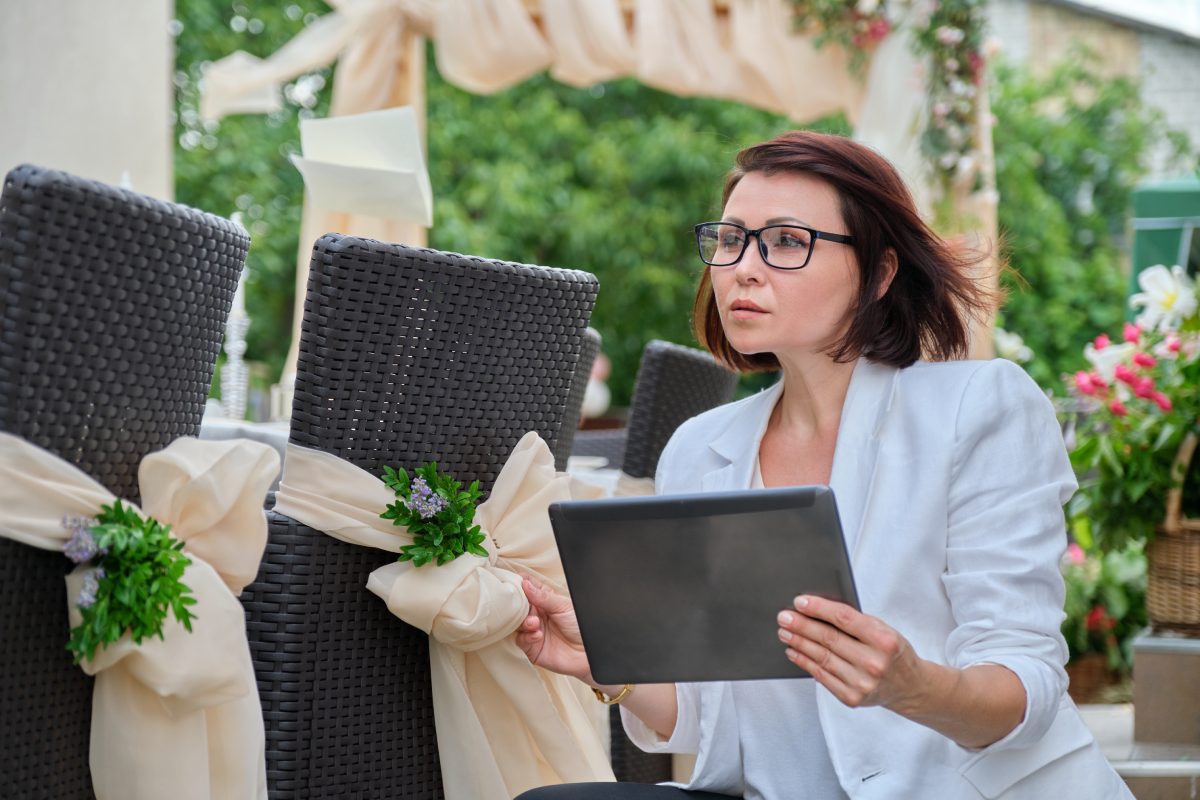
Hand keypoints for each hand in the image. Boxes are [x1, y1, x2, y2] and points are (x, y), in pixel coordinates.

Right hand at [515, 576, 591, 682]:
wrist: (588, 652)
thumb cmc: (581, 626)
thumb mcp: (563, 606)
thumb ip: (543, 596)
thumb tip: (525, 584)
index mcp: (545, 600)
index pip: (527, 588)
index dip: (519, 585)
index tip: (514, 585)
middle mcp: (537, 614)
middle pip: (518, 606)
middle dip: (519, 606)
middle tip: (524, 606)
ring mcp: (533, 630)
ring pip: (517, 623)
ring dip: (524, 622)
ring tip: (535, 623)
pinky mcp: (532, 647)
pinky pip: (521, 640)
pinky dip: (527, 636)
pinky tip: (538, 635)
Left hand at [776, 595, 928, 712]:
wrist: (910, 687)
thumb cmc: (893, 652)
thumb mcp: (884, 630)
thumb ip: (857, 621)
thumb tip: (817, 610)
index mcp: (885, 640)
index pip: (844, 619)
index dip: (819, 608)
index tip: (799, 601)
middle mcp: (874, 663)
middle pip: (829, 639)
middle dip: (802, 626)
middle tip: (784, 617)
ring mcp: (862, 683)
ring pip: (822, 658)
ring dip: (799, 643)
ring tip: (784, 632)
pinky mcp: (852, 698)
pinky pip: (822, 676)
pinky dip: (804, 662)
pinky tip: (794, 651)